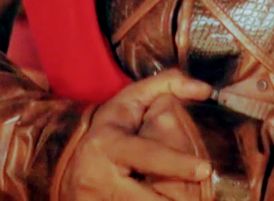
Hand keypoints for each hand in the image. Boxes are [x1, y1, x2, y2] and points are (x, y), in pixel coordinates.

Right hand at [61, 69, 214, 199]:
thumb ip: (168, 85)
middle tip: (202, 198)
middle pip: (148, 199)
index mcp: (109, 144)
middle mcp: (100, 177)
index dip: (177, 164)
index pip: (147, 155)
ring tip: (186, 199)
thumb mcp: (132, 100)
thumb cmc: (111, 128)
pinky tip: (166, 200)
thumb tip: (205, 90)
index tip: (204, 169)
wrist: (68, 164)